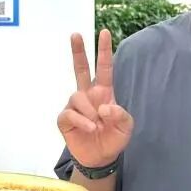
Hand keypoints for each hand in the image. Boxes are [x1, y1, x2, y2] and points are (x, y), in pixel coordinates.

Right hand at [57, 29, 133, 167]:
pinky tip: (90, 128)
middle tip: (75, 34)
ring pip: (77, 96)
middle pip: (80, 69)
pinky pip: (70, 113)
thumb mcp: (126, 126)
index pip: (104, 68)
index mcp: (104, 92)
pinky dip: (82, 121)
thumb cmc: (113, 138)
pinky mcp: (65, 119)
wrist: (100, 158)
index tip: (105, 32)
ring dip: (89, 111)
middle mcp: (87, 95)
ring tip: (96, 125)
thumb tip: (103, 106)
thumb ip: (120, 114)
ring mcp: (75, 106)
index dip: (104, 51)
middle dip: (78, 51)